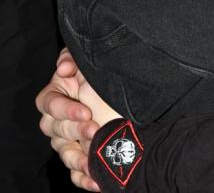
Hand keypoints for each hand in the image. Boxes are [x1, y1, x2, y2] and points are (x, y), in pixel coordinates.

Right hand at [36, 49, 117, 190]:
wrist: (139, 99)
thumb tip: (63, 66)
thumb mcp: (95, 66)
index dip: (64, 109)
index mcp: (61, 93)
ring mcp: (71, 139)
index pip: (48, 103)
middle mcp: (61, 118)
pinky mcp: (83, 155)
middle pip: (55, 129)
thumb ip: (75, 59)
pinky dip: (84, 178)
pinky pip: (76, 172)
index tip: (86, 111)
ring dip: (78, 158)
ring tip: (93, 163)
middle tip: (95, 130)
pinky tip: (97, 182)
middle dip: (76, 131)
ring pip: (64, 152)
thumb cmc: (111, 76)